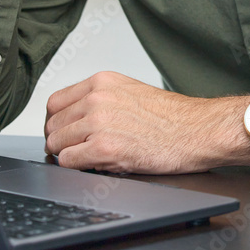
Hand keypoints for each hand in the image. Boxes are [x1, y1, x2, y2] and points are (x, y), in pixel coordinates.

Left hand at [43, 71, 249, 173]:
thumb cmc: (171, 116)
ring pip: (57, 144)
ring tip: (88, 159)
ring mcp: (98, 122)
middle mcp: (96, 98)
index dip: (56, 122)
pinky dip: (76, 167)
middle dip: (60, 142)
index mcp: (101, 82)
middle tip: (74, 152)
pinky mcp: (103, 147)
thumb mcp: (129, 92)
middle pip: (53, 125)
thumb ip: (99, 100)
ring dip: (67, 155)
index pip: (55, 102)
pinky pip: (69, 161)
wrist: (196, 130)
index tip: (62, 133)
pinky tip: (95, 165)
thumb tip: (74, 119)